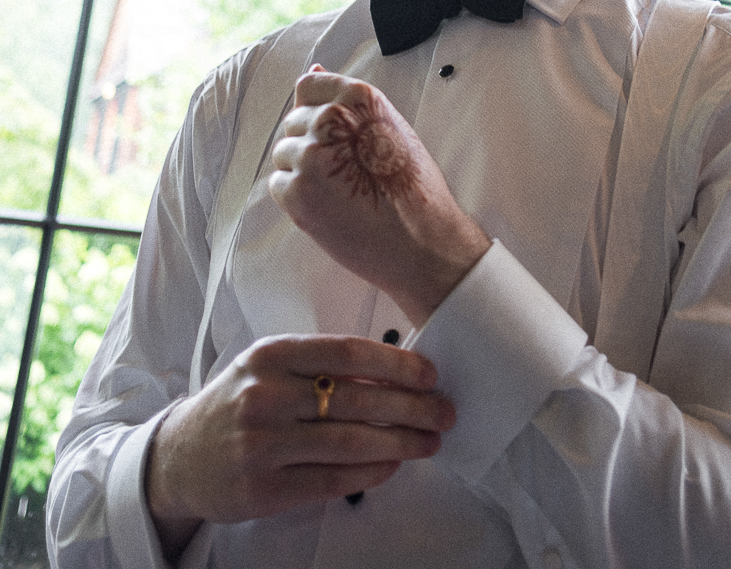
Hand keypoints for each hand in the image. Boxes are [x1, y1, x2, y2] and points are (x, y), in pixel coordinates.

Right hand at [146, 334, 452, 556]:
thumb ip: (320, 365)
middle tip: (442, 411)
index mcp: (272, 355)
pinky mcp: (263, 490)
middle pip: (356, 399)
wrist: (178, 456)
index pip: (347, 352)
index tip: (429, 374)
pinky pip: (331, 481)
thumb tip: (391, 372)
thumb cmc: (237, 402)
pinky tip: (392, 465)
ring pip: (349, 443)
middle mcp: (265, 396)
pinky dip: (370, 474)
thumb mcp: (269, 367)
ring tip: (428, 441)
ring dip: (399, 443)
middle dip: (410, 406)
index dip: (396, 363)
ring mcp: (262, 445)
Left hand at [270, 72, 489, 326]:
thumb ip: (349, 101)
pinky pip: (278, 183)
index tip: (331, 133)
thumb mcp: (391, 126)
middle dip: (311, 143)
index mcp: (358, 98)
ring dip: (302, 170)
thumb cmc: (412, 188)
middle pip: (294, 122)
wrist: (420, 243)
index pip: (309, 86)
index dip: (317, 110)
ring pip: (283, 153)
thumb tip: (314, 69)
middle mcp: (330, 120)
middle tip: (344, 171)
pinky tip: (328, 205)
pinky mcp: (296, 191)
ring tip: (338, 190)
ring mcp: (310, 155)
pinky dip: (296, 196)